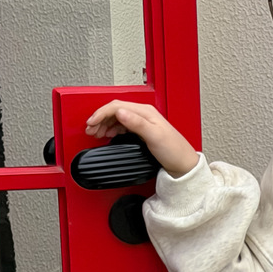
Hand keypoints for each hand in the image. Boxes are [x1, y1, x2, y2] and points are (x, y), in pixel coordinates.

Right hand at [85, 100, 199, 177]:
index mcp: (145, 111)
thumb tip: (120, 112)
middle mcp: (143, 114)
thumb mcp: (154, 136)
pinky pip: (121, 125)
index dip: (100, 113)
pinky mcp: (142, 131)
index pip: (116, 106)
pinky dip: (111, 128)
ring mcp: (142, 122)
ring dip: (104, 123)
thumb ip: (136, 123)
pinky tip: (107, 134)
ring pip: (117, 117)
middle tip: (89, 129)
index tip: (91, 123)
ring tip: (94, 132)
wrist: (183, 165)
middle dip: (99, 118)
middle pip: (115, 110)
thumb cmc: (174, 151)